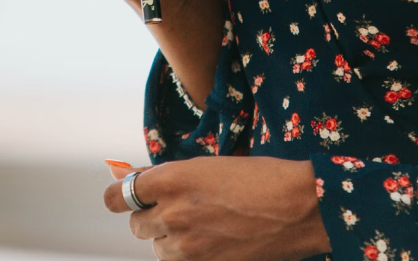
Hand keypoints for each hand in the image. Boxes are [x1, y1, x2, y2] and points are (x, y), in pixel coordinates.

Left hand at [103, 156, 331, 260]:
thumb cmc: (258, 177)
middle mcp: (172, 213)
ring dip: (169, 239)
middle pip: (136, 224)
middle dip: (151, 216)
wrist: (298, 207)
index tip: (122, 198)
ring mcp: (187, 246)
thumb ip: (167, 176)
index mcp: (170, 179)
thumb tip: (132, 179)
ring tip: (201, 226)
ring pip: (156, 248)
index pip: (119, 196)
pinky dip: (187, 255)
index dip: (119, 197)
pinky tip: (210, 243)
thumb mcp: (207, 166)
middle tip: (177, 209)